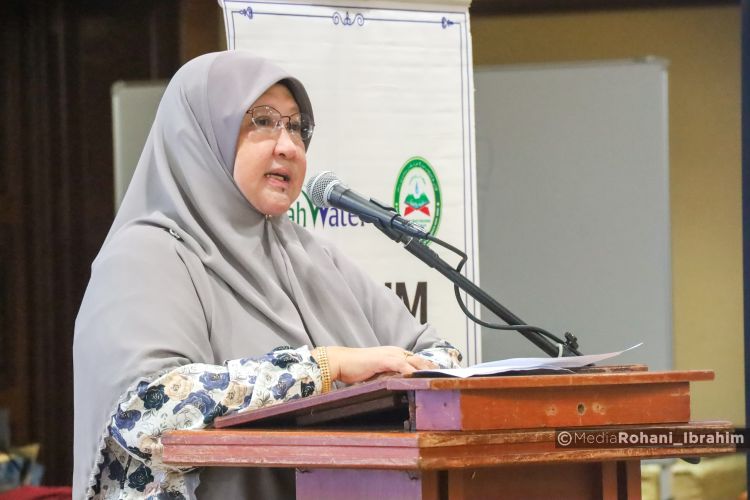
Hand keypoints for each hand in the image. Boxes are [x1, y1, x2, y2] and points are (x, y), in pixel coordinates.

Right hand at [315, 346, 437, 384]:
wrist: (341, 362)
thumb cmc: (357, 369)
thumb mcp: (378, 374)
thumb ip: (391, 377)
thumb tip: (402, 387)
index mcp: (396, 354)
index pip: (418, 361)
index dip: (430, 369)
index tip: (441, 378)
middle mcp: (396, 352)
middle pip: (421, 361)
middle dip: (434, 371)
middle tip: (447, 381)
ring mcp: (391, 354)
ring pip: (416, 362)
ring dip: (428, 372)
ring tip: (439, 381)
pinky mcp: (385, 359)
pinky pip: (403, 366)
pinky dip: (413, 372)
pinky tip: (420, 379)